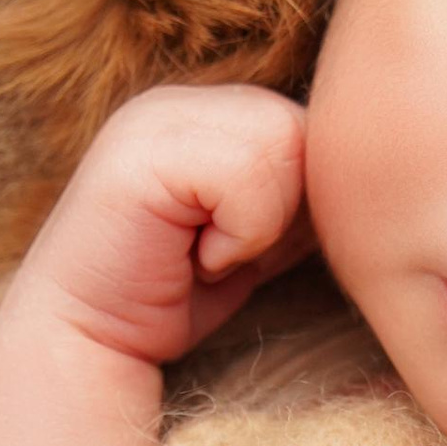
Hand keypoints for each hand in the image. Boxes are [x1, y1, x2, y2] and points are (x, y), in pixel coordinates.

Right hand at [9, 83, 313, 372]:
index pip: (311, 129)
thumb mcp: (256, 233)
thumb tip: (358, 171)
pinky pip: (249, 177)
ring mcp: (156, 118)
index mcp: (207, 111)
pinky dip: (239, 235)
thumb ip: (296, 189)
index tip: (239, 247)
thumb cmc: (175, 298)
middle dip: (283, 212)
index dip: (300, 204)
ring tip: (202, 253)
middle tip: (219, 252)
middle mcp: (180, 101)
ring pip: (283, 147)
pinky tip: (191, 257)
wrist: (88, 344)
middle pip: (304, 132)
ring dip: (259, 226)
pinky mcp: (142, 150)